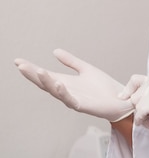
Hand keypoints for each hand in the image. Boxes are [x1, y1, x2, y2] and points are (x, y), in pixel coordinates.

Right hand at [15, 49, 133, 121]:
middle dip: (33, 75)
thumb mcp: (86, 70)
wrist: (121, 100)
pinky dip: (63, 92)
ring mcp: (73, 100)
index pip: (45, 75)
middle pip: (45, 83)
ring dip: (46, 82)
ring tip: (38, 71)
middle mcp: (66, 92)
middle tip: (21, 66)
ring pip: (55, 91)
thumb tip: (55, 51)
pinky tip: (58, 83)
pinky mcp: (83, 106)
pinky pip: (70, 100)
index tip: (18, 61)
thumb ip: (71, 62)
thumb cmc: (105, 88)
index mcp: (66, 83)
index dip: (32, 69)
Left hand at [120, 75, 148, 141]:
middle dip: (137, 109)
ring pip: (137, 105)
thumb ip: (146, 95)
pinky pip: (141, 111)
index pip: (135, 79)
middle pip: (134, 96)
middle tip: (145, 118)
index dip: (128, 90)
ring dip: (139, 116)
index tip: (123, 99)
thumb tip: (124, 97)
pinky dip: (141, 120)